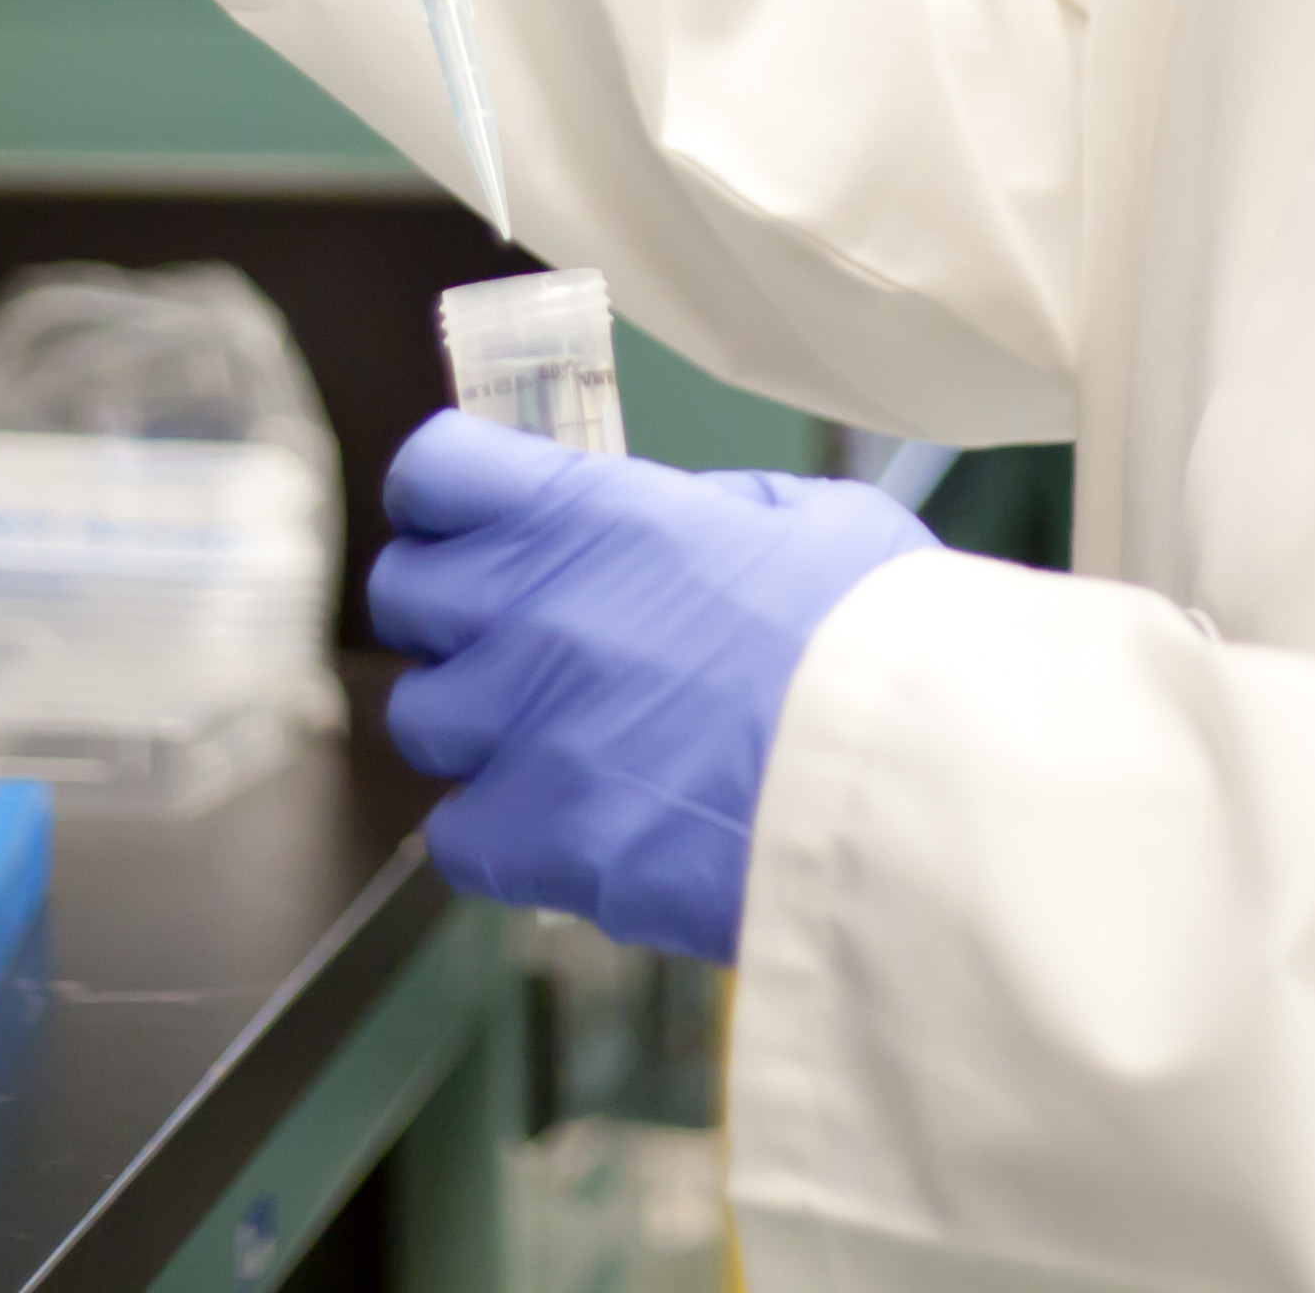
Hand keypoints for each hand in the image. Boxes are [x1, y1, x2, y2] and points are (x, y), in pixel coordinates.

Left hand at [366, 412, 932, 963]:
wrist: (912, 782)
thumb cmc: (879, 637)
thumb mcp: (806, 519)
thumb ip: (710, 512)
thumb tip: (673, 526)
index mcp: (591, 513)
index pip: (432, 473)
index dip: (446, 498)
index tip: (478, 522)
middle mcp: (530, 610)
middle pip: (403, 595)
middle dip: (450, 610)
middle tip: (519, 635)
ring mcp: (523, 729)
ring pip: (420, 718)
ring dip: (474, 725)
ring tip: (553, 742)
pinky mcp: (538, 842)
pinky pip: (455, 834)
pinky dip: (496, 834)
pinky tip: (565, 828)